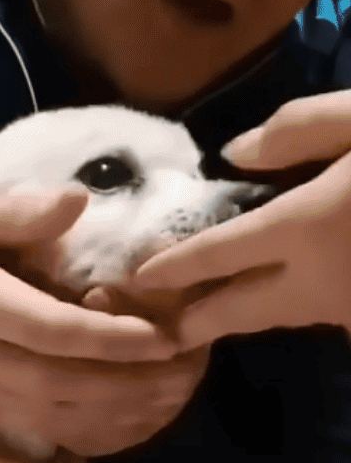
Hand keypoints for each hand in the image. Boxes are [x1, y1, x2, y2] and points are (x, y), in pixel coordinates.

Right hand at [0, 184, 205, 456]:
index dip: (105, 337)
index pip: (43, 328)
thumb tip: (78, 201)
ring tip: (174, 392)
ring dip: (121, 410)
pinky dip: (99, 430)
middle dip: (126, 381)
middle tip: (182, 369)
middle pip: (58, 382)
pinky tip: (139, 417)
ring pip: (58, 416)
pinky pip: (51, 432)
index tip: (161, 335)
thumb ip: (17, 211)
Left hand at [127, 90, 350, 347]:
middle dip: (187, 325)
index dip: (170, 269)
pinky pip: (304, 317)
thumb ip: (300, 130)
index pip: (217, 253)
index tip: (132, 279)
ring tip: (188, 320)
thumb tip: (234, 153)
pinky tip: (260, 301)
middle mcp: (310, 284)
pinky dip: (273, 313)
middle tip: (146, 333)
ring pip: (268, 322)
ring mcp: (336, 310)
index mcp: (304, 226)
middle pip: (233, 314)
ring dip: (228, 322)